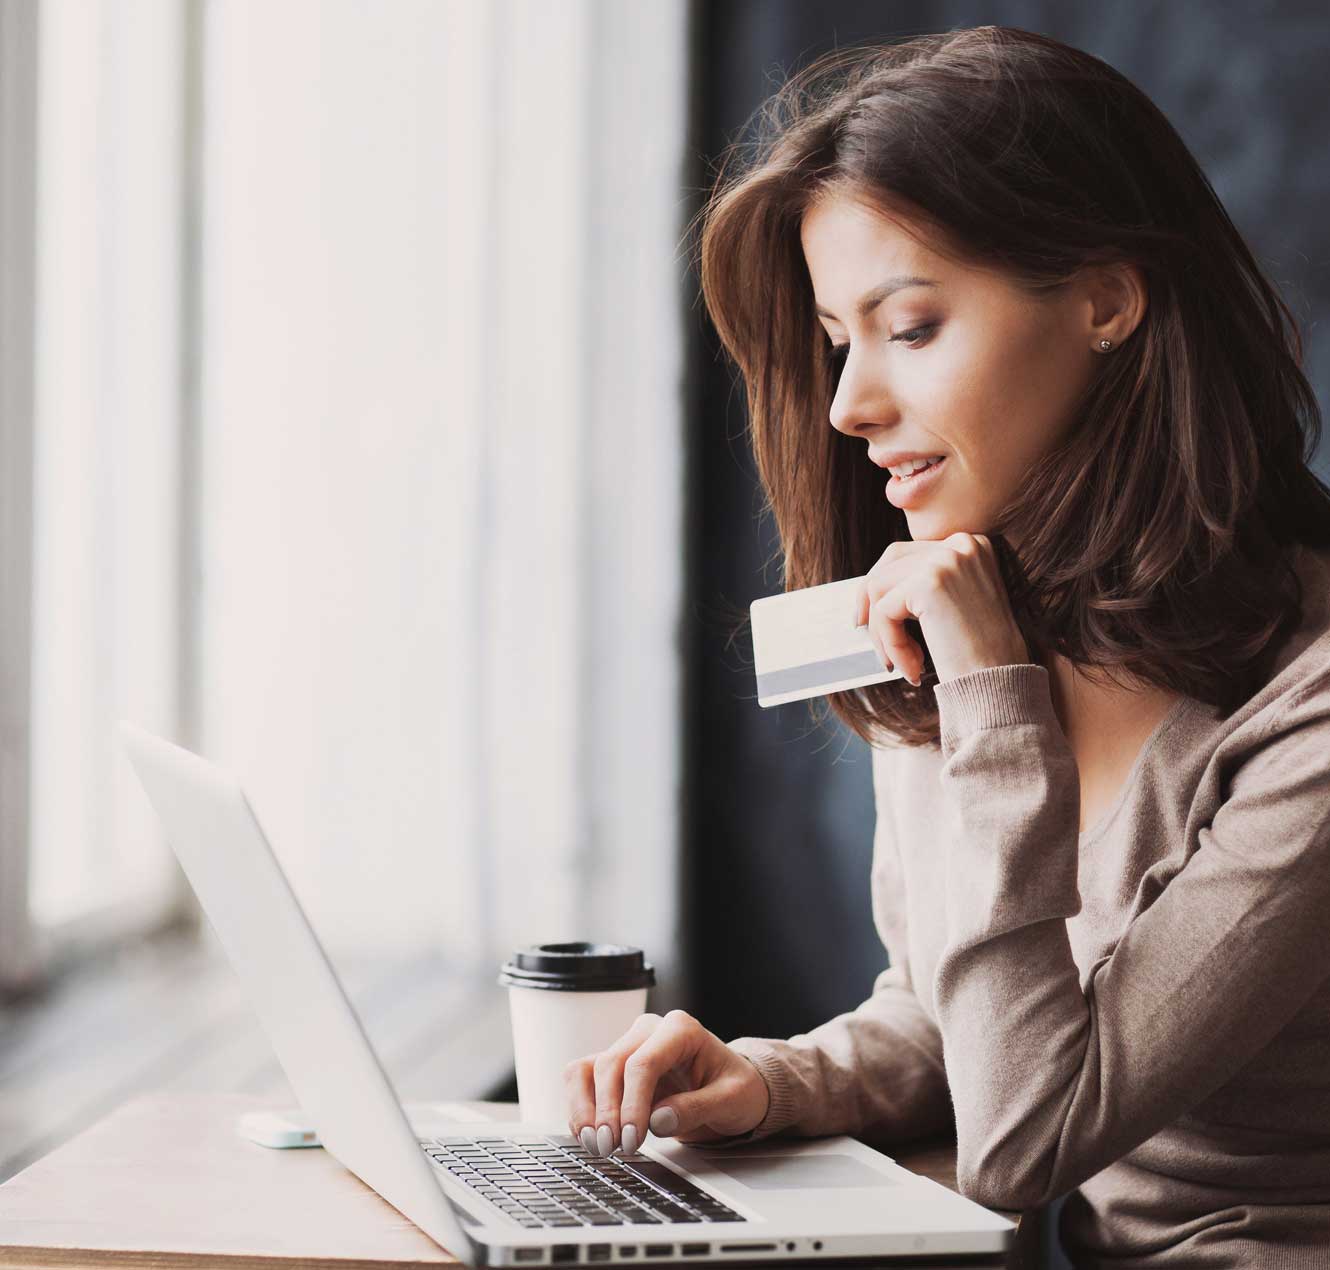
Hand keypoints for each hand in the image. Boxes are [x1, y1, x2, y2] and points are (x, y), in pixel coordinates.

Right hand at [563, 1009, 770, 1155]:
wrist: (732, 1089)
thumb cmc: (735, 1088)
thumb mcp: (732, 1099)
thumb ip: (697, 1107)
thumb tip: (658, 1120)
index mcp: (681, 1029)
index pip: (643, 1062)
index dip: (632, 1103)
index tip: (632, 1139)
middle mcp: (649, 1031)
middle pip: (611, 1064)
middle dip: (607, 1111)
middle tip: (612, 1148)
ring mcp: (629, 1046)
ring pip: (588, 1068)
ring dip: (584, 1109)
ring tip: (595, 1145)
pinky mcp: (616, 1068)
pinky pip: (584, 1080)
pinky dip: (580, 1109)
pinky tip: (588, 1135)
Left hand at [853, 533, 1029, 686]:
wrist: (1003, 684)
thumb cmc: (981, 655)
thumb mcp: (956, 605)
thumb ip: (925, 584)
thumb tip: (872, 585)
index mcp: (971, 545)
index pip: (907, 554)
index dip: (882, 584)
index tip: (869, 615)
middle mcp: (961, 544)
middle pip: (889, 563)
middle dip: (871, 602)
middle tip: (862, 631)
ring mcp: (946, 559)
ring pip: (879, 588)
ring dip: (883, 632)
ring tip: (904, 663)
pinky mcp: (929, 583)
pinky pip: (884, 611)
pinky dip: (890, 644)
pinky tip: (913, 668)